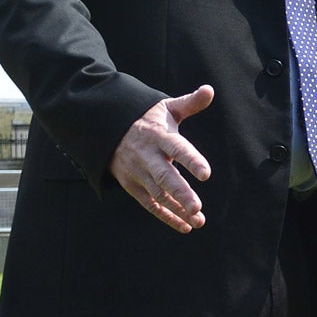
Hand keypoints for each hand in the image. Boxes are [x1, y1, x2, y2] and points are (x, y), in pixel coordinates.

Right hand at [109, 86, 214, 232]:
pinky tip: (185, 226)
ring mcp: (137, 172)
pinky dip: (166, 216)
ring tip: (198, 220)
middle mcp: (147, 156)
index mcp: (158, 136)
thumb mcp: (166, 107)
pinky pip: (150, 204)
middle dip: (180, 193)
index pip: (177, 149)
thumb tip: (209, 90)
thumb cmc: (147, 119)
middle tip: (197, 207)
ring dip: (177, 208)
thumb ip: (190, 103)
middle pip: (164, 176)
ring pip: (157, 193)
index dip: (191, 160)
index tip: (206, 173)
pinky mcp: (132, 185)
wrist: (107, 128)